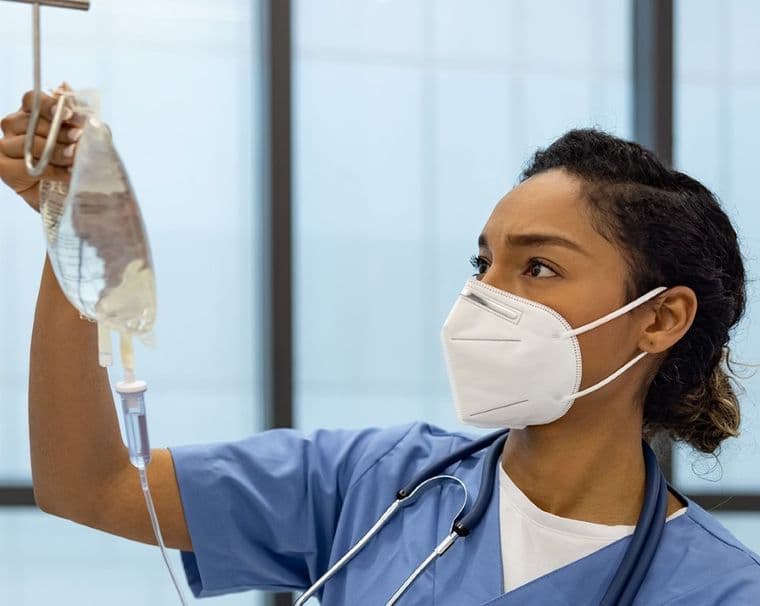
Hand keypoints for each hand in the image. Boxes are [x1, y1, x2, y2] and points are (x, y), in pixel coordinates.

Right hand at [0, 89, 82, 211]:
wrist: (75, 194)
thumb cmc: (78, 163)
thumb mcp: (85, 140)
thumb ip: (80, 120)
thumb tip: (74, 97)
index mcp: (32, 114)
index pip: (32, 100)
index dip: (49, 105)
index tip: (69, 114)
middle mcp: (15, 127)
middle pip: (30, 121)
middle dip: (59, 131)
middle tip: (78, 138)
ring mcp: (6, 146)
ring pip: (28, 143)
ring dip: (55, 151)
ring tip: (75, 158)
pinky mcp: (4, 168)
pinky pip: (25, 166)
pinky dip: (50, 170)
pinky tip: (67, 173)